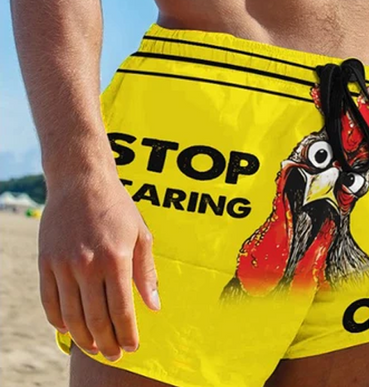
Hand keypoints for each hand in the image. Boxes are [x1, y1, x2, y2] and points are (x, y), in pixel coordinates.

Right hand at [38, 168, 159, 361]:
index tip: (133, 346)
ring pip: (72, 316)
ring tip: (95, 348)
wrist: (81, 182)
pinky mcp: (46, 263)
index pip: (122, 310)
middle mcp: (88, 265)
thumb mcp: (141, 234)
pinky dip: (59, 321)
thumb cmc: (117, 207)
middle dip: (107, 343)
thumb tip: (154, 305)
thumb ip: (146, 272)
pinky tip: (70, 330)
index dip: (128, 333)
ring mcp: (64, 266)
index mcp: (116, 258)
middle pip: (96, 319)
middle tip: (114, 354)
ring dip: (84, 338)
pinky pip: (50, 302)